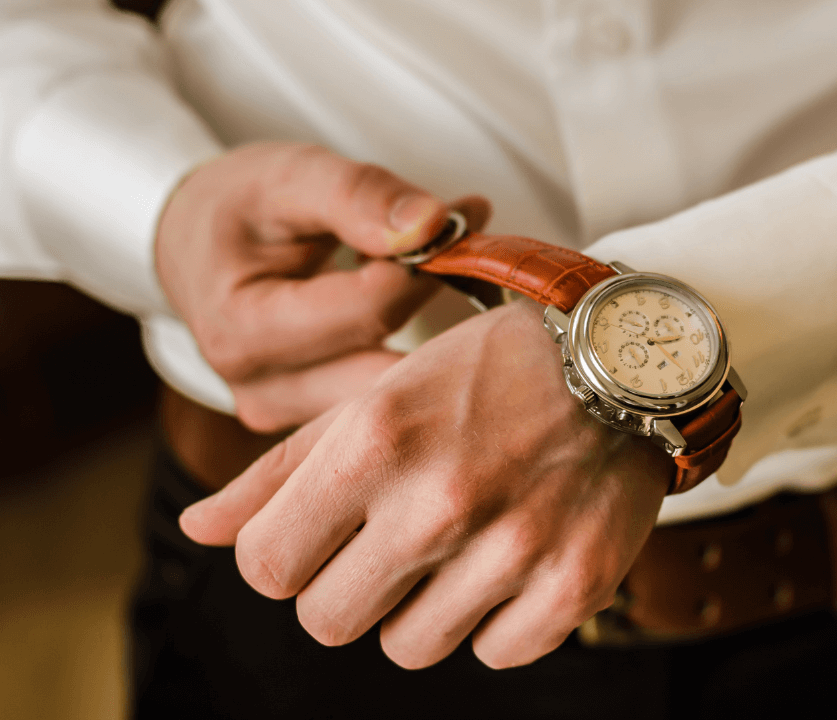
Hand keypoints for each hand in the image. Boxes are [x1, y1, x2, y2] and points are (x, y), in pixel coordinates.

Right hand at [156, 141, 489, 431]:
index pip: (371, 308)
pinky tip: (428, 325)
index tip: (467, 215)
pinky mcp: (306, 426)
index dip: (429, 261)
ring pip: (391, 398)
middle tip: (479, 259)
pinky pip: (379, 405)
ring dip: (437, 346)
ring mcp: (284, 417)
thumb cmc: (241, 206)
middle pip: (386, 364)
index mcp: (242, 329)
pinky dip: (412, 366)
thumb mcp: (291, 177)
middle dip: (444, 313)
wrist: (193, 245)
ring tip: (455, 285)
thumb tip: (433, 223)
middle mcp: (259, 389)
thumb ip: (359, 196)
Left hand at [178, 300, 670, 668]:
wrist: (623, 361)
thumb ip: (281, 470)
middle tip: (394, 540)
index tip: (322, 535)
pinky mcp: (575, 583)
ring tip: (464, 542)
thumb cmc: (486, 373)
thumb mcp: (375, 398)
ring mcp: (513, 549)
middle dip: (349, 588)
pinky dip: (499, 619)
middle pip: (330, 621)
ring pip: (411, 647)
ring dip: (425, 607)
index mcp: (374, 444)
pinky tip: (517, 558)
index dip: (286, 556)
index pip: (267, 567)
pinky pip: (497, 652)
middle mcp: (439, 501)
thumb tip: (202, 531)